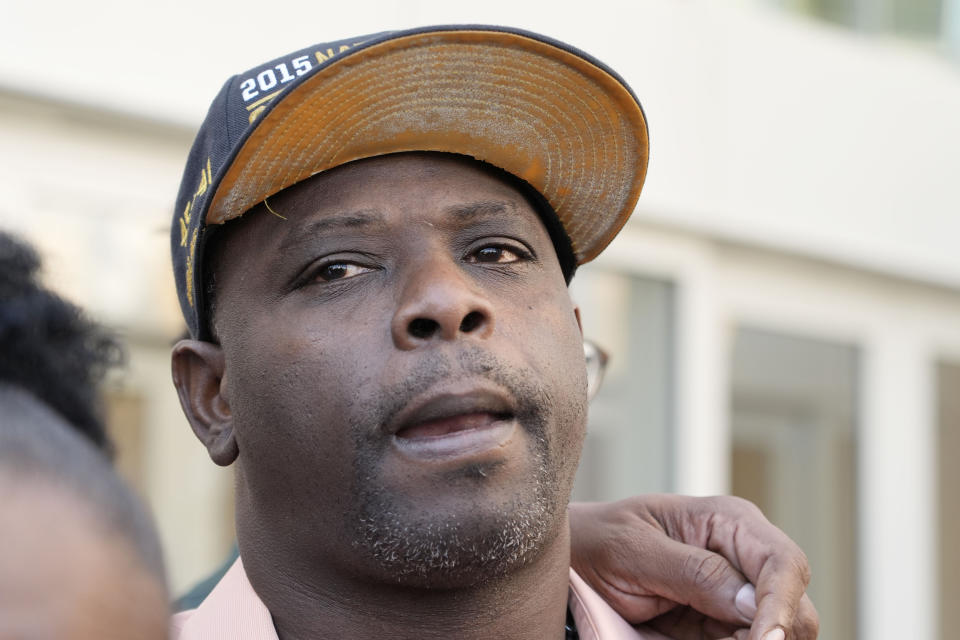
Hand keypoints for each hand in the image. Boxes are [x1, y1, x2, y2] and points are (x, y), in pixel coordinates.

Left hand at [569, 495, 817, 638]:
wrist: (576, 560)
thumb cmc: (599, 542)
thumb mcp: (634, 550)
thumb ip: (691, 570)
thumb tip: (750, 600)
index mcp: (729, 521)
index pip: (783, 563)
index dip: (781, 606)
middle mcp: (745, 555)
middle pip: (795, 606)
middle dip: (770, 636)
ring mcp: (738, 593)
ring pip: (780, 634)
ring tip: (687, 636)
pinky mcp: (724, 624)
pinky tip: (686, 639)